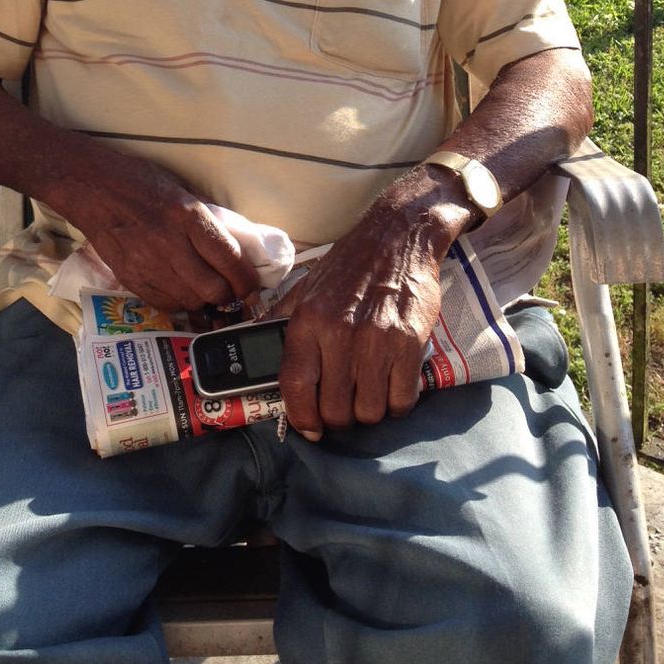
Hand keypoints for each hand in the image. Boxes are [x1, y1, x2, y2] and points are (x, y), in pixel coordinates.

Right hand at [74, 154, 260, 312]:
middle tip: (232, 290)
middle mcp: (171, 245)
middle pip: (213, 289)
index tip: (253, 286)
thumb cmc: (139, 182)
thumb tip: (234, 243)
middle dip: (229, 294)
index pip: (229, 259)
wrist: (92, 189)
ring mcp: (148, 266)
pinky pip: (165, 304)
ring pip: (191, 301)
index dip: (247, 280)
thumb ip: (205, 219)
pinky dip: (179, 301)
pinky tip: (180, 288)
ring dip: (204, 299)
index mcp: (188, 217)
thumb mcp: (181, 190)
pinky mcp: (131, 280)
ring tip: (204, 288)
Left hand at [274, 177, 465, 438]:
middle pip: (336, 411)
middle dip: (341, 417)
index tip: (311, 427)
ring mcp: (375, 340)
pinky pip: (402, 400)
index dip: (301, 418)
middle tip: (348, 402)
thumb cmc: (350, 266)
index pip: (296, 387)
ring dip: (371, 410)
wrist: (399, 236)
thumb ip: (281, 321)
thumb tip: (255, 352)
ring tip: (371, 390)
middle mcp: (338, 332)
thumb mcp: (307, 288)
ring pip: (369, 412)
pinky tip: (394, 383)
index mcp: (308, 321)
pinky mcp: (408, 343)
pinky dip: (398, 401)